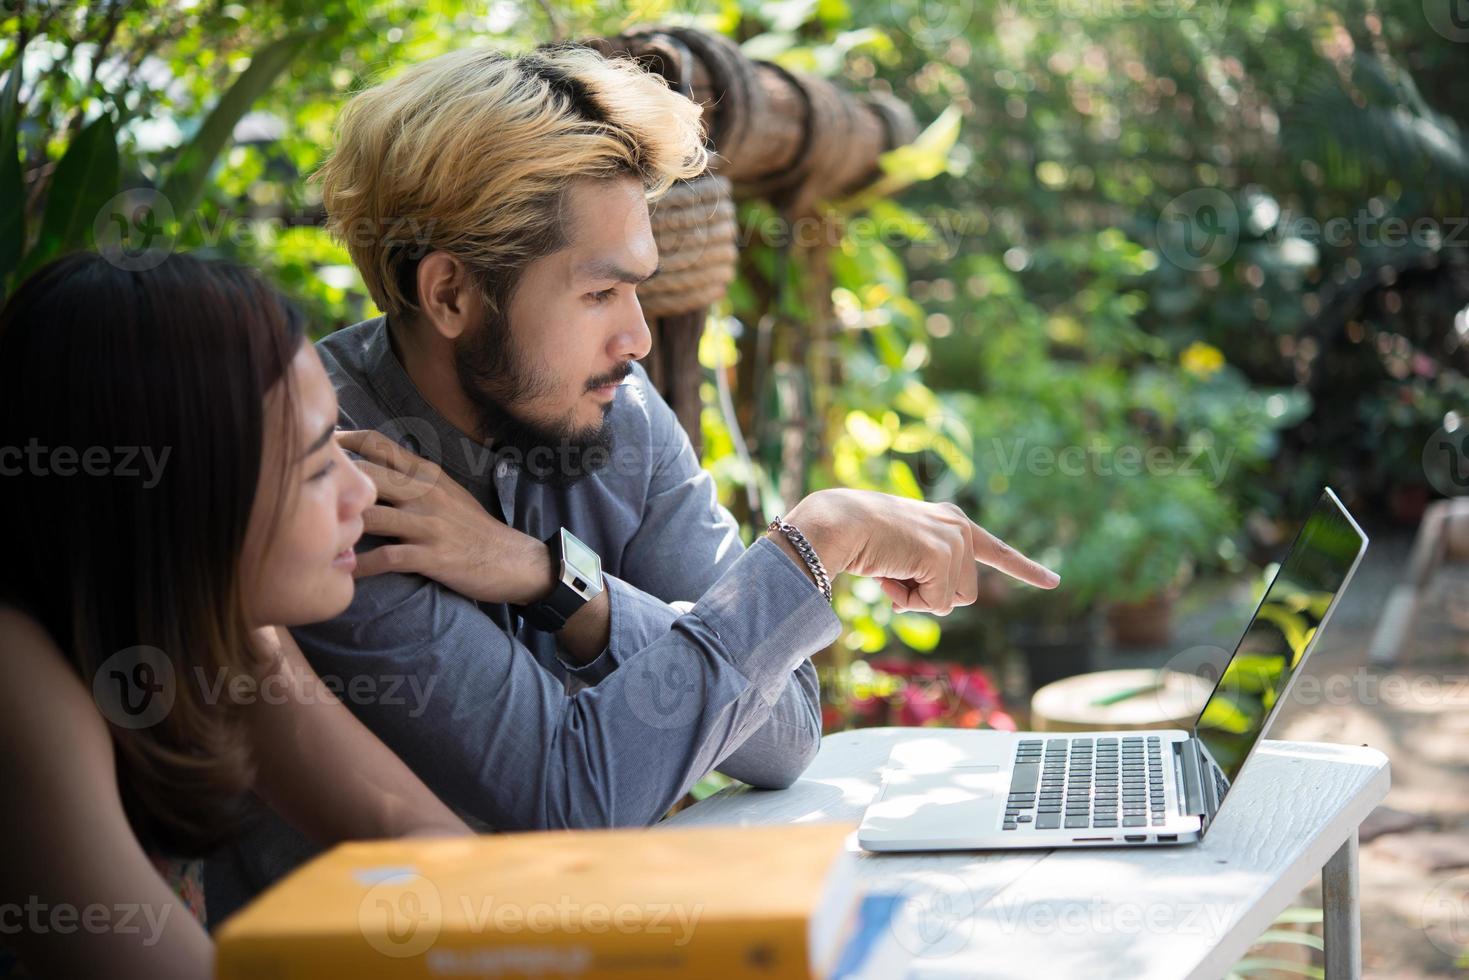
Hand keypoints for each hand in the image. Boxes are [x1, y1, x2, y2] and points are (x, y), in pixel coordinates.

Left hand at [335, 429, 552, 604]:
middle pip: (367, 476)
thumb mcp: (447, 491)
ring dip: (341, 529)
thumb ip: (414, 478)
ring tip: (318, 539)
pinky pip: (387, 557)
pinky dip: (362, 565)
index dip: (346, 441)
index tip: (320, 447)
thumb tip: (376, 466)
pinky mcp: (433, 555)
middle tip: (305, 497)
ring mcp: (429, 524)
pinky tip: (345, 571)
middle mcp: (426, 493)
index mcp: (428, 473)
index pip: (380, 444)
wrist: (511, 559)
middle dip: (333, 485)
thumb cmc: (474, 528)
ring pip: (372, 516)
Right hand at [775, 488, 1059, 614]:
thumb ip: (925, 569)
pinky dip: (907, 599)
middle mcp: (960, 527)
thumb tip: (938, 600)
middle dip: (928, 595)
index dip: (1025, 569)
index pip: (997, 551)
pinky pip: (933, 604)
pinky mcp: (943, 556)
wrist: (838, 523)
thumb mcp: (900, 553)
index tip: (1053, 581)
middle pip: (964, 593)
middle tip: (896, 572)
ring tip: (891, 569)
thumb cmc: (857, 537)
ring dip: (917, 598)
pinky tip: (889, 573)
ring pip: (951, 602)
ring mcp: (954, 541)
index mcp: (951, 520)